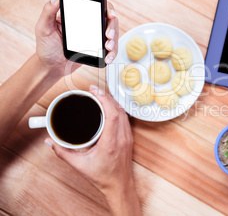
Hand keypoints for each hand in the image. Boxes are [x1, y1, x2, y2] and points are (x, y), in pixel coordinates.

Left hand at [35, 0, 118, 76]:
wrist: (51, 67)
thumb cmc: (45, 47)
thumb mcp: (43, 27)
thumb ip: (48, 11)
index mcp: (78, 16)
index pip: (96, 6)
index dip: (107, 8)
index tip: (110, 14)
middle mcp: (88, 24)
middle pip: (109, 20)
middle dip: (113, 27)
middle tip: (108, 35)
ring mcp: (94, 37)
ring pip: (112, 34)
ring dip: (114, 41)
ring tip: (108, 48)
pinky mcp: (97, 49)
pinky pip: (110, 49)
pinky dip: (112, 53)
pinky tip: (108, 57)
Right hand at [45, 85, 139, 214]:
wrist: (119, 185)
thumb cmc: (103, 177)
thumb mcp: (79, 166)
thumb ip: (62, 153)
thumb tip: (50, 141)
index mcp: (111, 143)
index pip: (112, 115)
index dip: (104, 99)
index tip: (94, 92)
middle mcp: (122, 138)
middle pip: (118, 110)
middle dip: (106, 97)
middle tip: (94, 91)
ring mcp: (127, 137)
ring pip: (123, 113)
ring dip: (112, 102)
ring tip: (100, 96)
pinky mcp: (129, 138)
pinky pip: (125, 119)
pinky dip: (117, 110)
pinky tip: (109, 107)